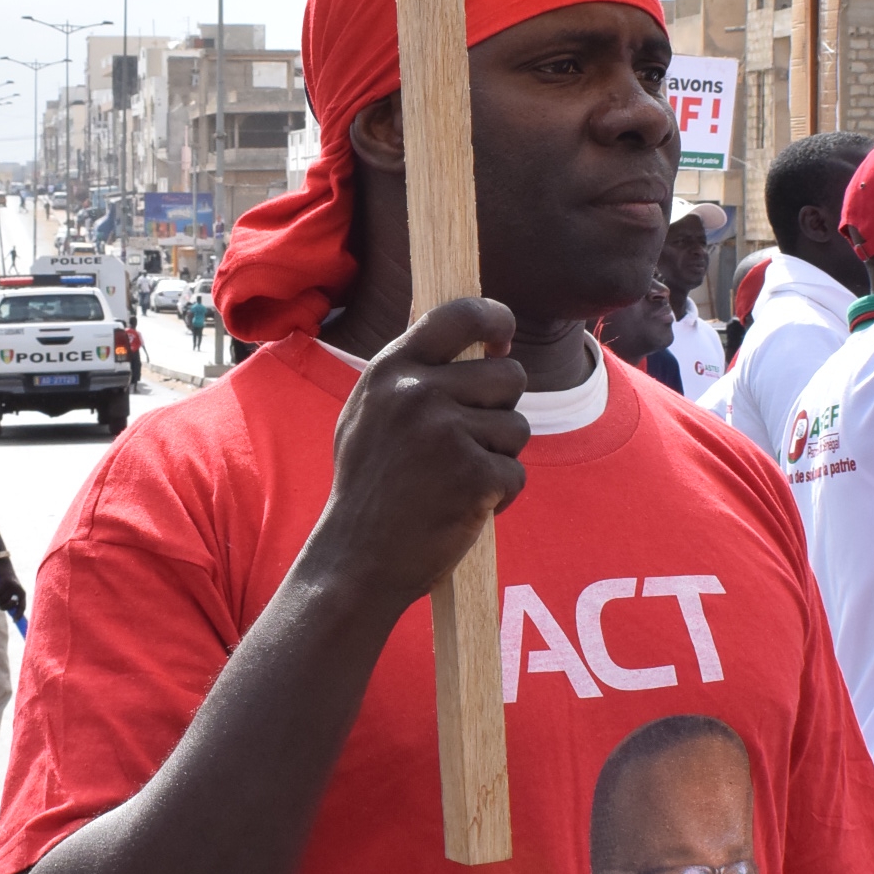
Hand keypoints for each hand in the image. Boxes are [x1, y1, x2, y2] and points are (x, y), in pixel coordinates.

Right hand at [0, 567, 28, 617]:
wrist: (4, 565)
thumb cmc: (7, 580)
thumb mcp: (12, 590)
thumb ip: (12, 600)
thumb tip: (11, 614)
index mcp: (22, 593)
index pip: (22, 607)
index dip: (19, 615)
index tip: (14, 621)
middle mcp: (18, 590)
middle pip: (8, 606)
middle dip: (3, 606)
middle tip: (0, 602)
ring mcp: (12, 586)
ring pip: (0, 600)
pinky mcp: (5, 583)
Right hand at [309, 298, 529, 612]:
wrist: (356, 560)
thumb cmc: (368, 488)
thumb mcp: (370, 413)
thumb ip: (411, 373)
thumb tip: (472, 333)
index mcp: (392, 370)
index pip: (461, 314)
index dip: (495, 319)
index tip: (502, 337)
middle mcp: (418, 392)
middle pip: (509, 375)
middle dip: (501, 410)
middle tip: (468, 444)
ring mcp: (446, 433)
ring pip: (517, 428)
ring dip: (499, 458)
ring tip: (456, 482)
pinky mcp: (473, 475)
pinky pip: (516, 474)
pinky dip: (499, 497)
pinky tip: (461, 509)